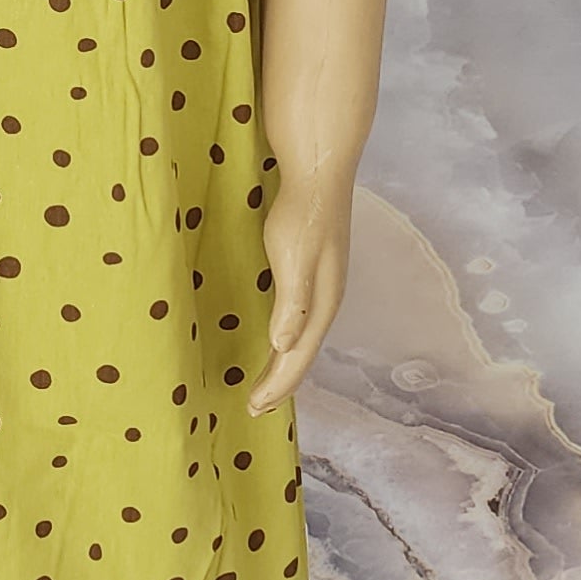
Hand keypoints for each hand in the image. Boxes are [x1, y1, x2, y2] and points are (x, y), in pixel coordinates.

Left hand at [244, 165, 352, 415]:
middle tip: (255, 407)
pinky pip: (300, 319)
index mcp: (322, 303)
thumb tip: (284, 347)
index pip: (298, 358)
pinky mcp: (314, 270)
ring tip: (267, 383)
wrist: (320, 171)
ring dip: (285, 364)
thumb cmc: (303, 214)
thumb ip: (292, 304)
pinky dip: (287, 339)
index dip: (277, 386)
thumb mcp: (294, 258)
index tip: (253, 408)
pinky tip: (277, 336)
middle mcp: (326, 299)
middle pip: (303, 354)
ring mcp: (323, 285)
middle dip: (281, 383)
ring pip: (303, 338)